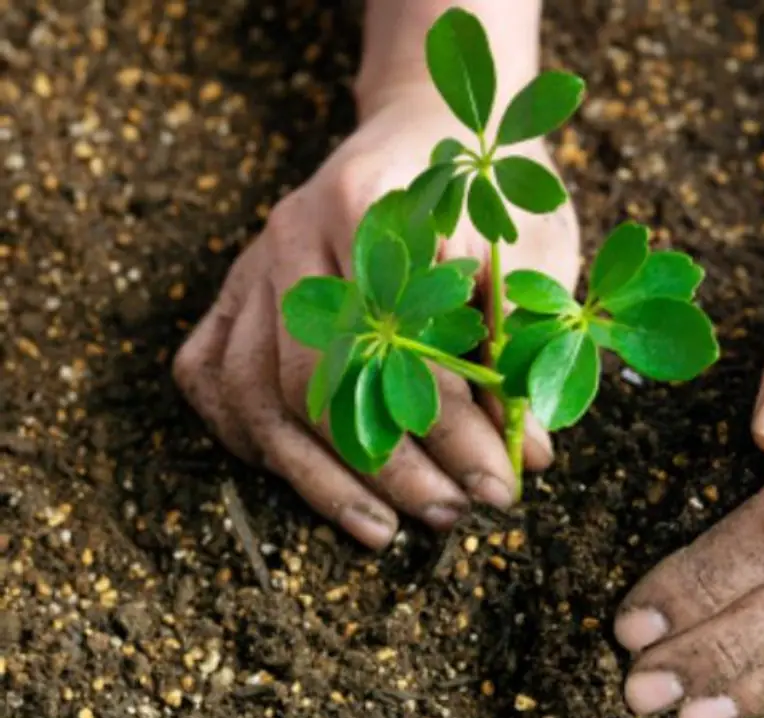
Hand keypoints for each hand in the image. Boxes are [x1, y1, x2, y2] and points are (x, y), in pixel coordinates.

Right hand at [173, 86, 579, 549]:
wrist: (434, 126)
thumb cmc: (495, 195)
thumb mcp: (533, 250)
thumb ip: (524, 342)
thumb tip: (526, 455)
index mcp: (377, 207)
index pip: (407, 346)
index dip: (458, 429)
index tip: (503, 486)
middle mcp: (298, 232)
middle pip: (322, 378)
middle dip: (388, 464)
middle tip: (450, 515)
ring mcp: (254, 261)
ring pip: (260, 390)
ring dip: (321, 475)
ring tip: (385, 527)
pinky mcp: (232, 285)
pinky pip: (212, 375)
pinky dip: (248, 437)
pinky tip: (304, 478)